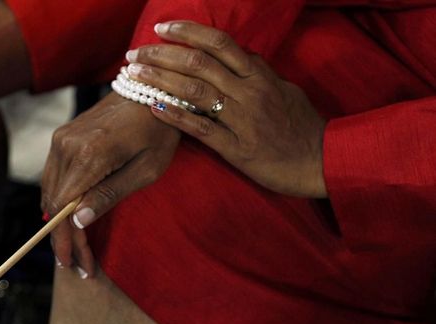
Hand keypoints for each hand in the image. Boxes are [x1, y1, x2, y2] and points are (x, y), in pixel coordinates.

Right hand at [41, 91, 180, 276]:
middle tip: (78, 264)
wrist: (153, 88)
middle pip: (53, 204)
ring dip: (59, 222)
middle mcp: (66, 146)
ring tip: (75, 248)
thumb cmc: (159, 130)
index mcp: (89, 155)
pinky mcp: (62, 136)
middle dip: (63, 239)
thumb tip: (78, 221)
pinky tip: (70, 219)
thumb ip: (109, 195)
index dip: (67, 242)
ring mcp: (61, 138)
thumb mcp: (145, 169)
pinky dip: (58, 201)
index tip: (78, 265)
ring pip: (49, 192)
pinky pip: (53, 176)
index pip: (64, 209)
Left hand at [127, 21, 327, 197]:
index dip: (188, 32)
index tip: (162, 28)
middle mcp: (249, 92)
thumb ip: (258, 73)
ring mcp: (243, 120)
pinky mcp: (238, 149)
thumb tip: (238, 57)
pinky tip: (153, 107)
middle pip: (199, 63)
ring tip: (135, 75)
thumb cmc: (302, 126)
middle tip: (135, 54)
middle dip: (162, 55)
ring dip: (161, 80)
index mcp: (259, 75)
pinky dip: (176, 117)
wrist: (322, 161)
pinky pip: (202, 129)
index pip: (219, 43)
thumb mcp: (284, 90)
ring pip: (195, 92)